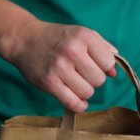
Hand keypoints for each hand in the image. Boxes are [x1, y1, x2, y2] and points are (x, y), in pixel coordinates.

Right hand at [3, 18, 119, 112]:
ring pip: (87, 92)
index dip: (104, 66)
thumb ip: (103, 49)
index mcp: (84, 37)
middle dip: (94, 79)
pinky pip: (72, 103)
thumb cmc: (57, 37)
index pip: (108, 62)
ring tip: (75, 82)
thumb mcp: (82, 34)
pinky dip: (78, 105)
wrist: (25, 39)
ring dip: (84, 91)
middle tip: (82, 74)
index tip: (94, 64)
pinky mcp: (49, 83)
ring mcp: (60, 67)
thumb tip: (114, 72)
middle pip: (99, 79)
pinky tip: (76, 99)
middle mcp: (73, 51)